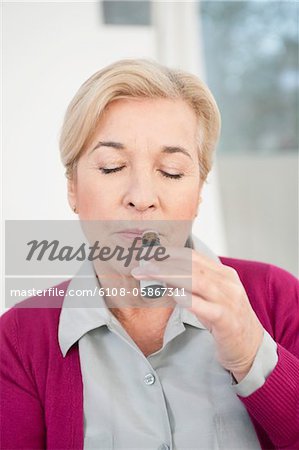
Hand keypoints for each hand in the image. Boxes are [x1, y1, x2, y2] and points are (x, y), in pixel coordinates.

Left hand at [131, 248, 263, 380]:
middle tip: (141, 264)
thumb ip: (193, 284)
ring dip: (169, 275)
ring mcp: (229, 301)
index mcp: (223, 274)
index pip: (193, 256)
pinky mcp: (227, 321)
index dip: (169, 253)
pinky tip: (172, 295)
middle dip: (164, 263)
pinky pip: (205, 307)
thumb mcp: (212, 297)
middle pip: (192, 266)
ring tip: (149, 273)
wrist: (251, 347)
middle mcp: (227, 283)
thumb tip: (162, 275)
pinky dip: (187, 299)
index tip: (148, 254)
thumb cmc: (226, 320)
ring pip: (197, 281)